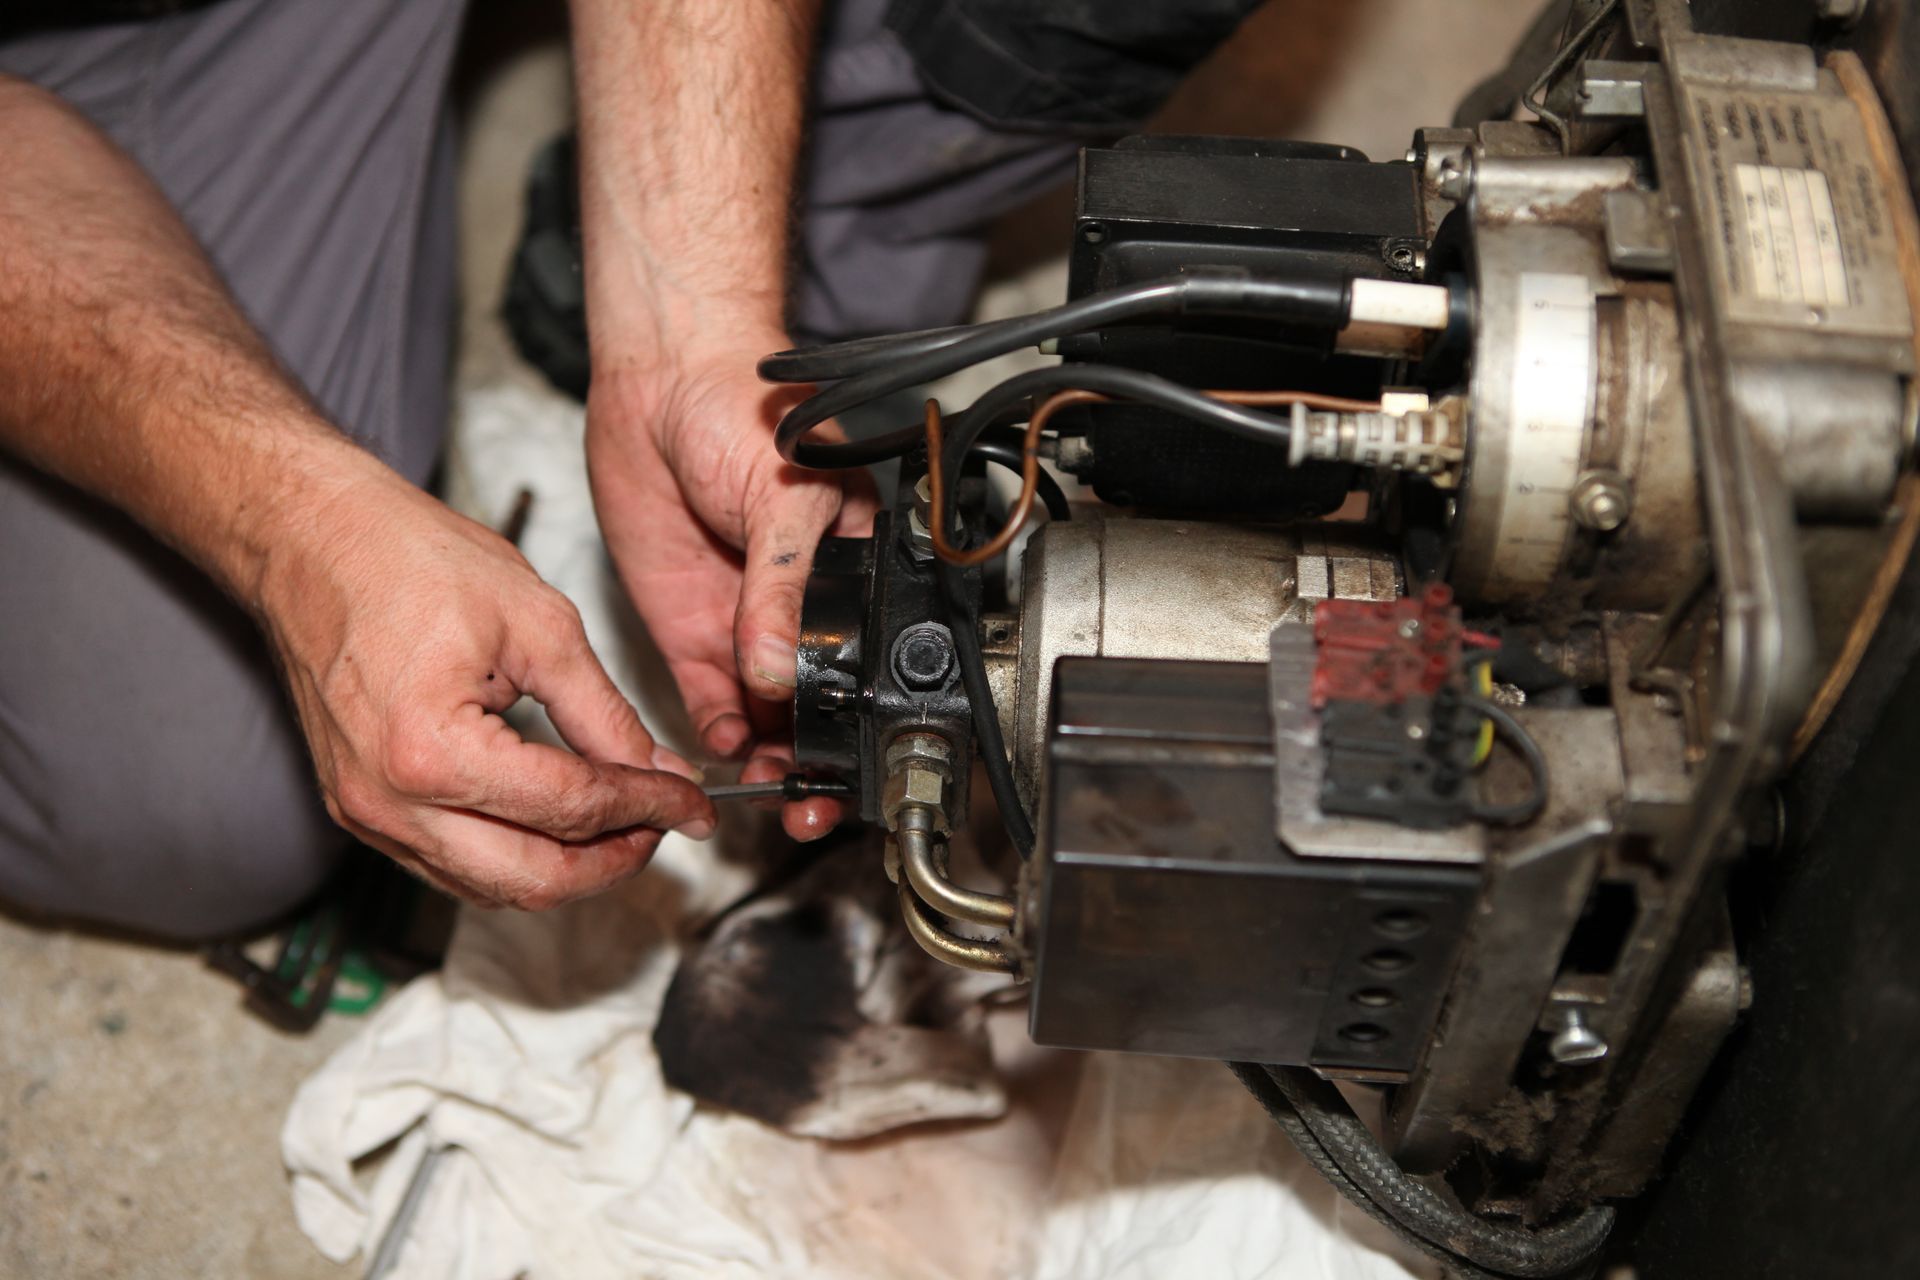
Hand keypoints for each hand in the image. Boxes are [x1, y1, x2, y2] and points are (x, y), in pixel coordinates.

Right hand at [254, 448, 714, 909]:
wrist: (311, 540)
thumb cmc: (408, 558)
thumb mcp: (538, 626)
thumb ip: (605, 714)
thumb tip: (656, 769)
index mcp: (433, 753)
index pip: (571, 809)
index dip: (647, 807)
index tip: (692, 800)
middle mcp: (388, 802)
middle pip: (531, 881)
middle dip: (613, 861)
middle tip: (663, 824)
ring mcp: (366, 814)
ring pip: (489, 887)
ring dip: (566, 868)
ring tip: (621, 823)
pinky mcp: (358, 809)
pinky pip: (449, 863)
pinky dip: (513, 856)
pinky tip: (557, 820)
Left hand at [585, 336, 876, 841]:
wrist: (659, 381)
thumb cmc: (745, 409)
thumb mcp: (784, 495)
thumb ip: (782, 586)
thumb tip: (779, 666)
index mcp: (854, 575)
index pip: (872, 662)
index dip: (868, 716)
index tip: (855, 759)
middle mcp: (804, 609)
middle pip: (822, 706)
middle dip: (818, 760)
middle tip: (808, 797)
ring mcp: (746, 624)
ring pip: (768, 717)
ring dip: (768, 758)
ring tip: (765, 785)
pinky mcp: (690, 629)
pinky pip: (710, 700)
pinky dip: (719, 732)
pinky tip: (723, 746)